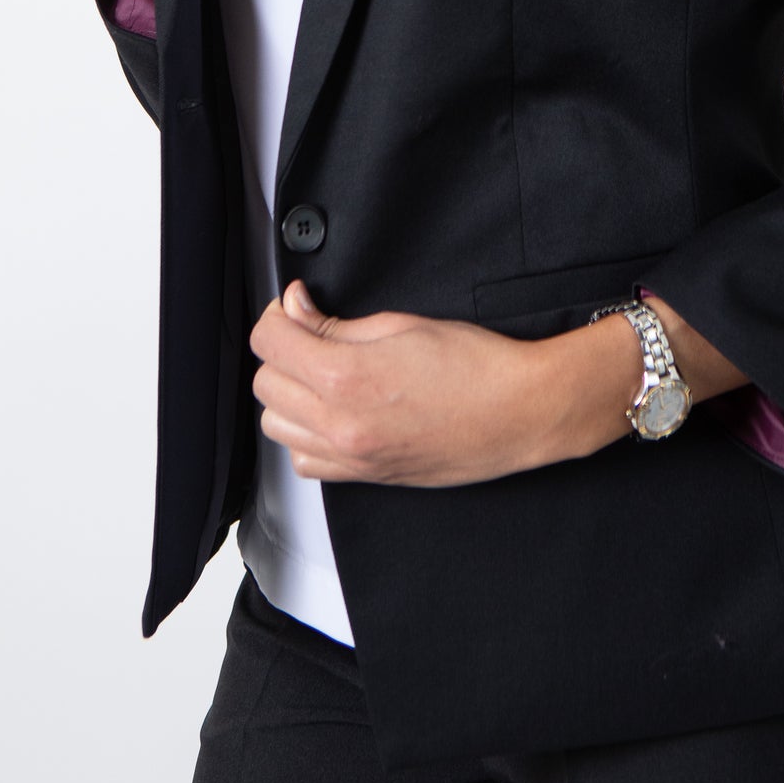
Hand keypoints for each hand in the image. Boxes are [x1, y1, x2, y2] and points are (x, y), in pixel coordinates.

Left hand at [250, 278, 646, 485]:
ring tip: (320, 373)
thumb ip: (336, 322)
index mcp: (346, 377)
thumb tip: (294, 307)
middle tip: (311, 332)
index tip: (295, 306)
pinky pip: (303, 460)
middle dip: (282, 351)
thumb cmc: (475, 365)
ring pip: (276, 425)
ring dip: (289, 394)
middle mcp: (340, 423)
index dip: (278, 314)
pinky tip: (331, 412)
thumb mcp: (402, 324)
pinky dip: (305, 434)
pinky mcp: (364, 476)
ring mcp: (350, 456)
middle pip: (265, 383)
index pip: (270, 342)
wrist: (517, 413)